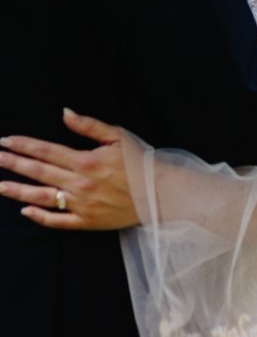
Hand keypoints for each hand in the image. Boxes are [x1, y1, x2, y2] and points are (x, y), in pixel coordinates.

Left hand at [0, 108, 139, 229]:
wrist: (160, 194)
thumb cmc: (141, 162)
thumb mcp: (118, 135)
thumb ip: (89, 125)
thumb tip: (65, 113)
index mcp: (85, 161)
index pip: (46, 151)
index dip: (24, 145)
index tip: (5, 141)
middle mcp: (78, 184)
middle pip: (38, 172)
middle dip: (13, 164)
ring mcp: (80, 205)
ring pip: (41, 198)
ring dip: (17, 191)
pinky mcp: (86, 222)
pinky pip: (57, 221)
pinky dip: (39, 217)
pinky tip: (25, 210)